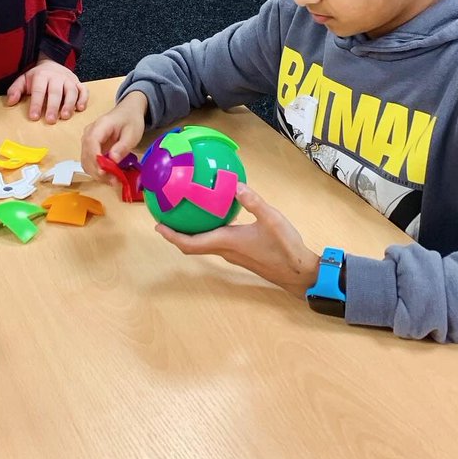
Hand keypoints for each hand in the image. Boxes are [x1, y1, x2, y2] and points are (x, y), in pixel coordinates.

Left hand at [5, 57, 87, 122]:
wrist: (51, 63)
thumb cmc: (37, 77)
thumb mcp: (23, 80)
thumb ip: (15, 90)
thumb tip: (10, 102)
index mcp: (41, 76)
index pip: (39, 90)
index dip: (36, 104)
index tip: (34, 117)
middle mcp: (56, 77)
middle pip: (56, 92)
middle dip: (53, 106)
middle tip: (50, 120)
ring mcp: (68, 79)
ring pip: (71, 91)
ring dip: (69, 104)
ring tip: (65, 116)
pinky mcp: (77, 82)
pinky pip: (83, 89)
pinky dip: (83, 98)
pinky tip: (80, 108)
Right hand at [80, 91, 147, 180]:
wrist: (128, 112)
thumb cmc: (130, 120)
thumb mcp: (132, 133)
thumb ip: (122, 146)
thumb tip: (113, 160)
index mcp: (100, 126)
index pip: (91, 143)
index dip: (95, 159)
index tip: (104, 172)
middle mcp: (89, 133)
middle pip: (86, 155)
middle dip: (97, 171)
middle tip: (113, 181)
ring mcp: (87, 141)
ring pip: (86, 161)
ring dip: (97, 174)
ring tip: (113, 180)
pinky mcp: (90, 148)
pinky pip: (89, 162)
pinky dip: (97, 171)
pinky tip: (108, 176)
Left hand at [155, 185, 319, 298]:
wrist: (299, 273)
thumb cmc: (286, 249)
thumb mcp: (272, 220)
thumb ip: (254, 202)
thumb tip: (236, 185)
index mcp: (228, 242)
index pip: (191, 243)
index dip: (173, 236)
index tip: (158, 226)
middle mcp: (226, 251)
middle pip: (193, 245)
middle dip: (177, 234)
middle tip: (165, 218)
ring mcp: (234, 255)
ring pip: (205, 245)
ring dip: (191, 233)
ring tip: (186, 213)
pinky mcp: (242, 254)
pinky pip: (217, 243)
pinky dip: (208, 232)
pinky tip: (216, 216)